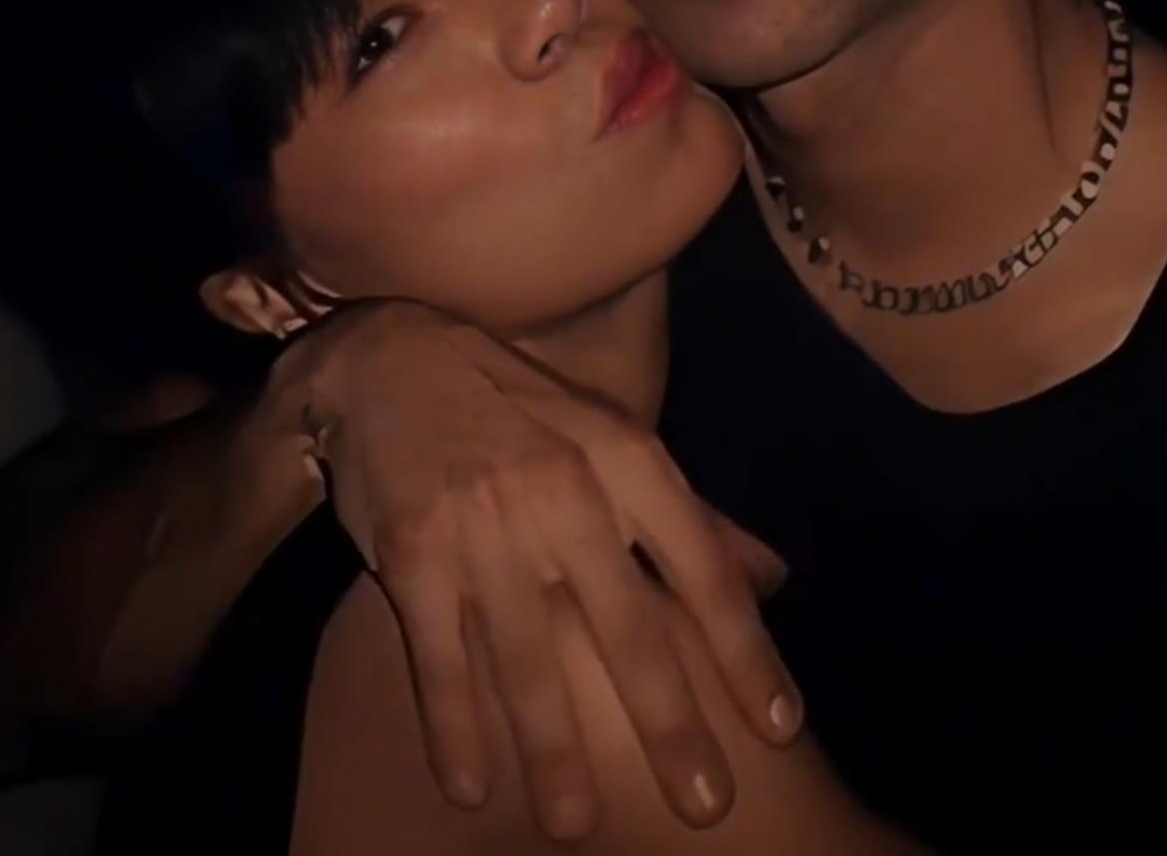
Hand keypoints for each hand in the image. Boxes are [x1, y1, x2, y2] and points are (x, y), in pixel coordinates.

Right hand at [279, 301, 800, 840]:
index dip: (742, 650)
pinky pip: (440, 655)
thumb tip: (776, 583)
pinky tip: (472, 785)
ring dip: (555, 749)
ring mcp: (485, 523)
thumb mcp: (615, 441)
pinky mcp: (413, 551)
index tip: (777, 728)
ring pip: (529, 657)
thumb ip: (693, 519)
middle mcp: (564, 491)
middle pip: (628, 626)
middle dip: (669, 722)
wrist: (389, 358)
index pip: (702, 568)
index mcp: (627, 460)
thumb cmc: (525, 413)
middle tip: (707, 804)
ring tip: (576, 823)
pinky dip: (455, 725)